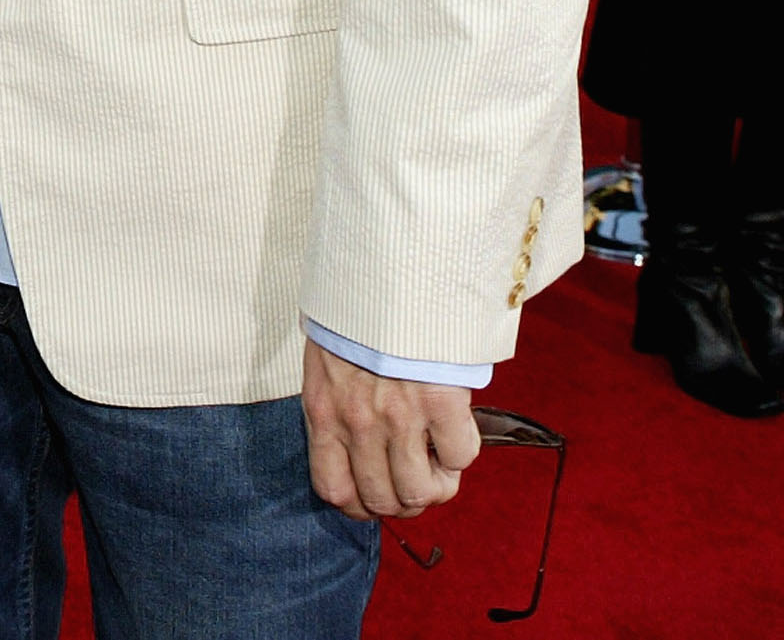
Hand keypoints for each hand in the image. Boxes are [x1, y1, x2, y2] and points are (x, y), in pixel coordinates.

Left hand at [301, 338, 479, 519]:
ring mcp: (400, 416)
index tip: (376, 497)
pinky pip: (459, 457)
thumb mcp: (325, 367)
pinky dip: (460, 453)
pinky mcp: (441, 403)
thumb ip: (337, 411)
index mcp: (323, 413)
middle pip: (383, 500)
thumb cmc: (353, 321)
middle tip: (417, 483)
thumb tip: (356, 455)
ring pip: (421, 491)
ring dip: (436, 487)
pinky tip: (453, 432)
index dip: (360, 506)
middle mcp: (358, 422)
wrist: (385, 277)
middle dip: (404, 502)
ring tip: (438, 466)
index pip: (334, 490)